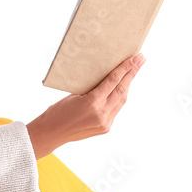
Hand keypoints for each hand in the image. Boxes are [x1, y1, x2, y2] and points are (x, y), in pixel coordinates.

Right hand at [27, 53, 146, 158]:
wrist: (51, 133)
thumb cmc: (57, 111)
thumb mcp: (74, 94)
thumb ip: (92, 88)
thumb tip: (106, 77)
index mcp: (92, 102)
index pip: (113, 81)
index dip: (125, 68)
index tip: (135, 58)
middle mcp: (101, 113)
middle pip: (121, 89)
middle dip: (132, 73)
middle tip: (140, 60)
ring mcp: (105, 122)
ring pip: (121, 100)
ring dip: (127, 85)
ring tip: (134, 71)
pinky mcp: (105, 128)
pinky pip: (116, 109)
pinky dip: (119, 97)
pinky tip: (122, 88)